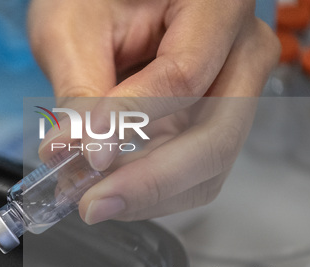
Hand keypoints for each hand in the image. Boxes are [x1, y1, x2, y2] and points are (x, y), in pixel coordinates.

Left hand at [28, 0, 278, 223]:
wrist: (108, 0)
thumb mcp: (73, 30)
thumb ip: (79, 91)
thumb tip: (70, 153)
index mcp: (216, 6)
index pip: (184, 76)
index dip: (132, 120)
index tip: (86, 151)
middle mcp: (240, 53)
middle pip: (214, 137)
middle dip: (149, 181)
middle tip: (91, 203)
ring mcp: (231, 94)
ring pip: (208, 167)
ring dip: (148, 193)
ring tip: (91, 198)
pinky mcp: (211, 122)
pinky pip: (194, 172)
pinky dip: (150, 189)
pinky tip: (109, 190)